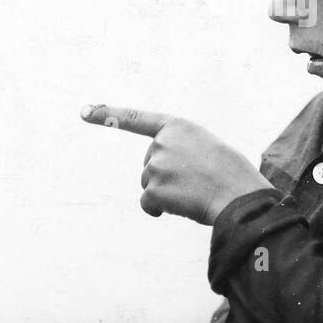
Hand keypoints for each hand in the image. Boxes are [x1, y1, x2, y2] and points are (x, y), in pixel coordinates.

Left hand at [80, 104, 274, 224]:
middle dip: (166, 177)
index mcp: (178, 126)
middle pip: (149, 165)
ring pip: (149, 185)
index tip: (83, 111)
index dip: (108, 114)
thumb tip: (158, 181)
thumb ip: (182, 152)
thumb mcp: (208, 149)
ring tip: (195, 193)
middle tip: (196, 182)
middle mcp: (162, 142)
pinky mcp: (152, 188)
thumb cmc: (233, 175)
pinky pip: (148, 204)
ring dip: (167, 194)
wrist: (239, 195)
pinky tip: (183, 206)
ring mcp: (155, 164)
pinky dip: (159, 210)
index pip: (136, 119)